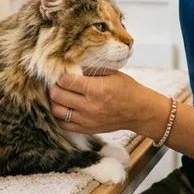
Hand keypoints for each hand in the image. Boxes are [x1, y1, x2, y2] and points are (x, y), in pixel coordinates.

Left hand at [48, 69, 167, 136]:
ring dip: (55, 102)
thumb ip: (90, 69)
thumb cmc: (127, 89)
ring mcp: (87, 120)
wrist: (139, 111)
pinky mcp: (87, 129)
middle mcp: (90, 106)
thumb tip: (70, 64)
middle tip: (56, 83)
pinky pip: (64, 125)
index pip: (66, 81)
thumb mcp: (111, 72)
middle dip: (54, 87)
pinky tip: (64, 108)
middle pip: (57, 96)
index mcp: (96, 88)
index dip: (60, 75)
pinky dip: (60, 116)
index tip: (60, 72)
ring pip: (57, 111)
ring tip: (59, 95)